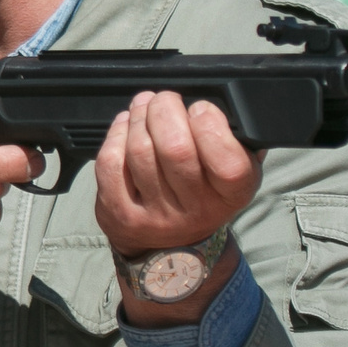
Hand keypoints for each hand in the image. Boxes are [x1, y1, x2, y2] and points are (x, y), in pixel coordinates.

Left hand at [96, 91, 262, 326]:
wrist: (172, 247)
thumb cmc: (205, 192)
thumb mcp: (235, 172)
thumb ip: (236, 140)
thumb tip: (221, 102)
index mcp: (232, 194)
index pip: (226, 159)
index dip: (209, 123)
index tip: (199, 108)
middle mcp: (196, 211)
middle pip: (175, 148)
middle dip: (165, 110)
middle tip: (164, 99)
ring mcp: (155, 217)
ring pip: (140, 151)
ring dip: (140, 117)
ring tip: (144, 105)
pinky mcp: (120, 216)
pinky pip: (111, 164)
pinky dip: (115, 135)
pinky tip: (125, 124)